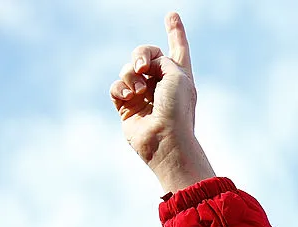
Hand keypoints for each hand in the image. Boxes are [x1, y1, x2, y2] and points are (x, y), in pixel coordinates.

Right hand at [110, 11, 213, 192]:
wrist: (165, 139)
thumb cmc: (177, 109)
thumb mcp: (177, 75)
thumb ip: (161, 59)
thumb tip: (142, 68)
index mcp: (181, 75)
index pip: (178, 47)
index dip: (175, 31)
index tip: (172, 15)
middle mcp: (162, 83)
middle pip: (145, 53)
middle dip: (141, 53)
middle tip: (143, 67)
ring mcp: (144, 95)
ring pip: (127, 69)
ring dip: (131, 75)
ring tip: (140, 91)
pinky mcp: (127, 106)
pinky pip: (116, 87)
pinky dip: (121, 88)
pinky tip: (130, 97)